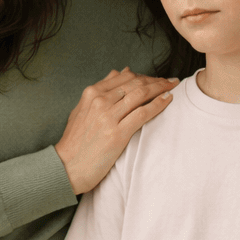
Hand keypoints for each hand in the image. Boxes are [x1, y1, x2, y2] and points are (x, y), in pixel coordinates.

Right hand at [54, 68, 177, 193]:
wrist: (67, 167)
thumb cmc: (75, 141)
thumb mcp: (82, 109)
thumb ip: (100, 91)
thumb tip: (118, 72)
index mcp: (91, 93)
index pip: (124, 77)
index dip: (143, 75)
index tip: (155, 78)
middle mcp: (100, 101)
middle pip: (135, 83)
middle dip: (156, 80)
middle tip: (171, 80)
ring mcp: (109, 116)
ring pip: (141, 95)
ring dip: (160, 88)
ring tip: (172, 87)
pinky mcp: (117, 133)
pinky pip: (143, 113)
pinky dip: (158, 104)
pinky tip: (167, 100)